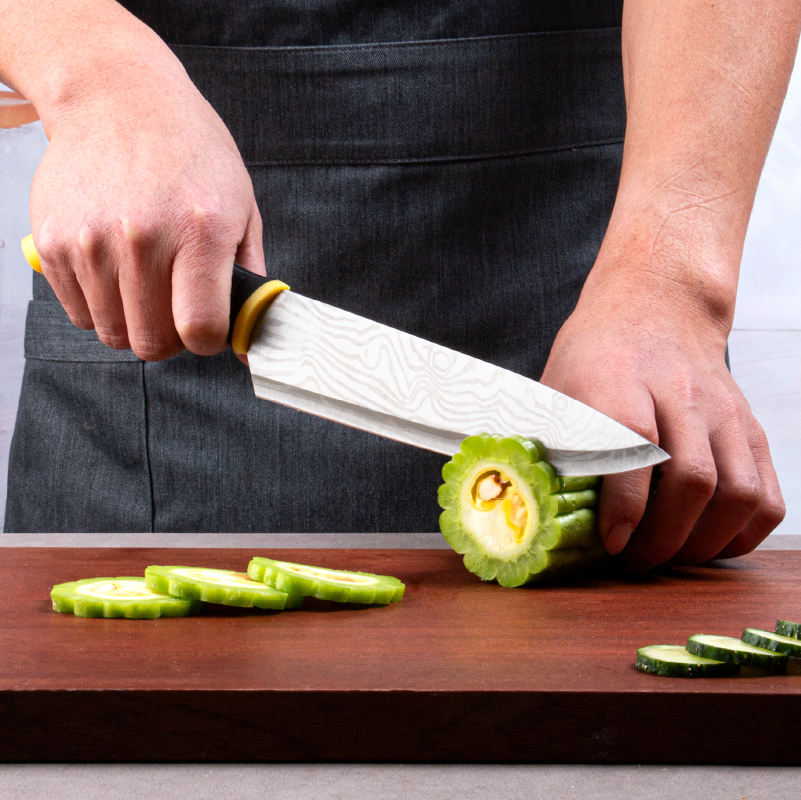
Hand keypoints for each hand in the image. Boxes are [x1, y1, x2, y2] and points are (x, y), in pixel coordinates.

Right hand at [29, 49, 263, 360]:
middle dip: (171, 340)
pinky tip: (115, 271)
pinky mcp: (52, 243)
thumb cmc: (190, 153)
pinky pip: (79, 313)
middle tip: (176, 311)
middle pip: (152, 342)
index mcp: (201, 229)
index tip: (208, 329)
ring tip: (146, 284)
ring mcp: (91, 241)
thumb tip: (250, 337)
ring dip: (134, 322)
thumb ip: (248, 277)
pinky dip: (100, 306)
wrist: (119, 99)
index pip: (200, 328)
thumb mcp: (242, 206)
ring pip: (113, 334)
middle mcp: (143, 236)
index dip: (208, 342)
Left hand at [540, 260, 784, 570]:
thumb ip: (545, 441)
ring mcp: (721, 409)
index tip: (613, 543)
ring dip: (703, 542)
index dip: (625, 504)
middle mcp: (678, 392)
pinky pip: (766, 492)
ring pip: (736, 491)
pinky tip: (709, 543)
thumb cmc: (596, 353)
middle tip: (635, 562)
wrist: (656, 305)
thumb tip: (521, 502)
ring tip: (669, 558)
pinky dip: (743, 532)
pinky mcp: (747, 425)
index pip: (633, 446)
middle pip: (692, 479)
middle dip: (664, 538)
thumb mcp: (556, 384)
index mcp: (616, 379)